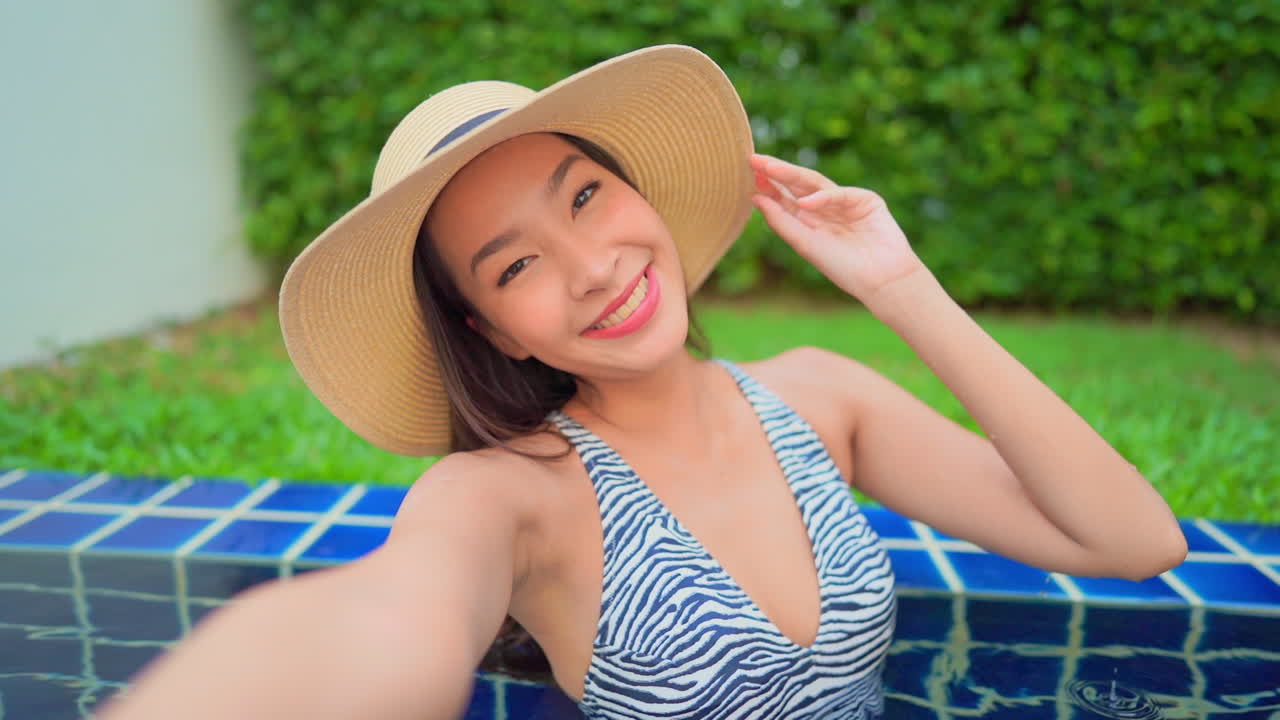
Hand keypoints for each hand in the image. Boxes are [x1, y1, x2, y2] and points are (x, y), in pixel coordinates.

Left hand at [750, 153, 927, 301]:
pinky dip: (823, 198)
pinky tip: (805, 203)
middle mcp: (824, 208)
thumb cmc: (842, 267)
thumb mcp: (805, 245)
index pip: (784, 197)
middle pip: (797, 185)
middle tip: (754, 159)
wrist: (880, 279)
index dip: (766, 185)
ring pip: (815, 183)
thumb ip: (781, 222)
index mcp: (808, 221)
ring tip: (770, 168)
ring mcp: (845, 202)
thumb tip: (756, 198)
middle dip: (777, 172)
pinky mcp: (866, 200)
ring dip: (792, 174)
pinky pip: (840, 194)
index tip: (746, 173)